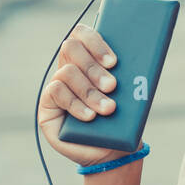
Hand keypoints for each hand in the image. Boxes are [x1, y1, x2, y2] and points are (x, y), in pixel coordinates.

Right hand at [38, 22, 133, 168]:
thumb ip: (127, 76)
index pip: (83, 34)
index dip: (96, 42)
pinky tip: (90, 116)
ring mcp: (57, 84)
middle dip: (94, 67)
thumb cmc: (122, 119)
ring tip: (108, 109)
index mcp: (90, 57)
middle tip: (113, 86)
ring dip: (90, 91)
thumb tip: (136, 58)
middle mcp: (71, 67)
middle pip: (71, 47)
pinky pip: (57, 92)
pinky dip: (76, 104)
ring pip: (67, 72)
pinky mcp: (48, 104)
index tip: (114, 61)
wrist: (112, 150)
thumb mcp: (129, 96)